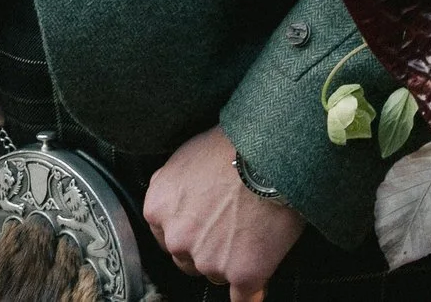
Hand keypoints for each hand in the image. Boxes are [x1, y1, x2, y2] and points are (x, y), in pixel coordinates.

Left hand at [143, 126, 305, 301]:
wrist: (272, 152)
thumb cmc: (235, 144)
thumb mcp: (188, 156)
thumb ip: (177, 189)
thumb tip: (185, 203)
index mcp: (157, 207)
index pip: (166, 236)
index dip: (190, 231)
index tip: (206, 223)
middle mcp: (176, 238)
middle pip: (189, 259)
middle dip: (208, 248)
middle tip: (234, 225)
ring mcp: (208, 260)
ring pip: (218, 274)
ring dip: (233, 262)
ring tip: (257, 232)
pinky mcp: (242, 274)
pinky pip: (244, 299)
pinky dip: (252, 293)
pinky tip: (257, 286)